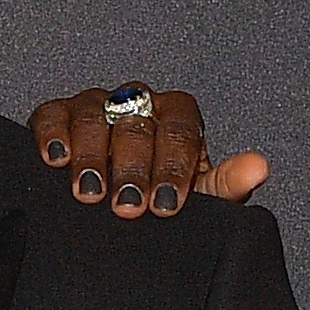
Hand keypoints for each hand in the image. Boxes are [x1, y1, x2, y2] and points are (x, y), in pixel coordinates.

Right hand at [28, 84, 271, 217]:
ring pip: (94, 115)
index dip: (173, 167)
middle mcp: (138, 102)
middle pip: (135, 123)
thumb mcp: (198, 200)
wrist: (124, 207)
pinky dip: (52, 134)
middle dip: (132, 168)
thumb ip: (228, 184)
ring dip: (91, 157)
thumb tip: (258, 167)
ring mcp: (97, 105)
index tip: (166, 205)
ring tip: (89, 194)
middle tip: (128, 207)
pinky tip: (55, 161)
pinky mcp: (58, 115)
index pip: (180, 129)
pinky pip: (52, 114)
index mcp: (177, 117)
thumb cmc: (162, 198)